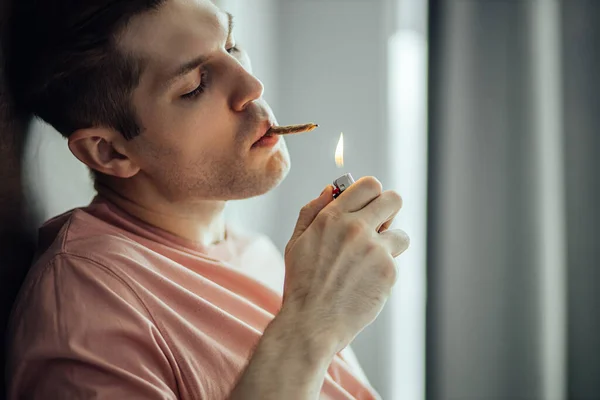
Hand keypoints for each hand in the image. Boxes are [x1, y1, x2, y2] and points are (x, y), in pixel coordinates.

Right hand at [282, 177, 408, 354]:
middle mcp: (356, 228)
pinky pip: (395, 262)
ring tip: (370, 262)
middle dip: (388, 211)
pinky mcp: (388, 271)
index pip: (369, 184)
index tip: (368, 206)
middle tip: (378, 227)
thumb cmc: (302, 284)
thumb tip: (329, 189)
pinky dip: (384, 271)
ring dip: (390, 244)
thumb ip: (312, 211)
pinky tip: (365, 283)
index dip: (371, 194)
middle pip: (393, 199)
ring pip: (401, 234)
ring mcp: (375, 249)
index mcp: (332, 217)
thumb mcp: (296, 242)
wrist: (311, 322)